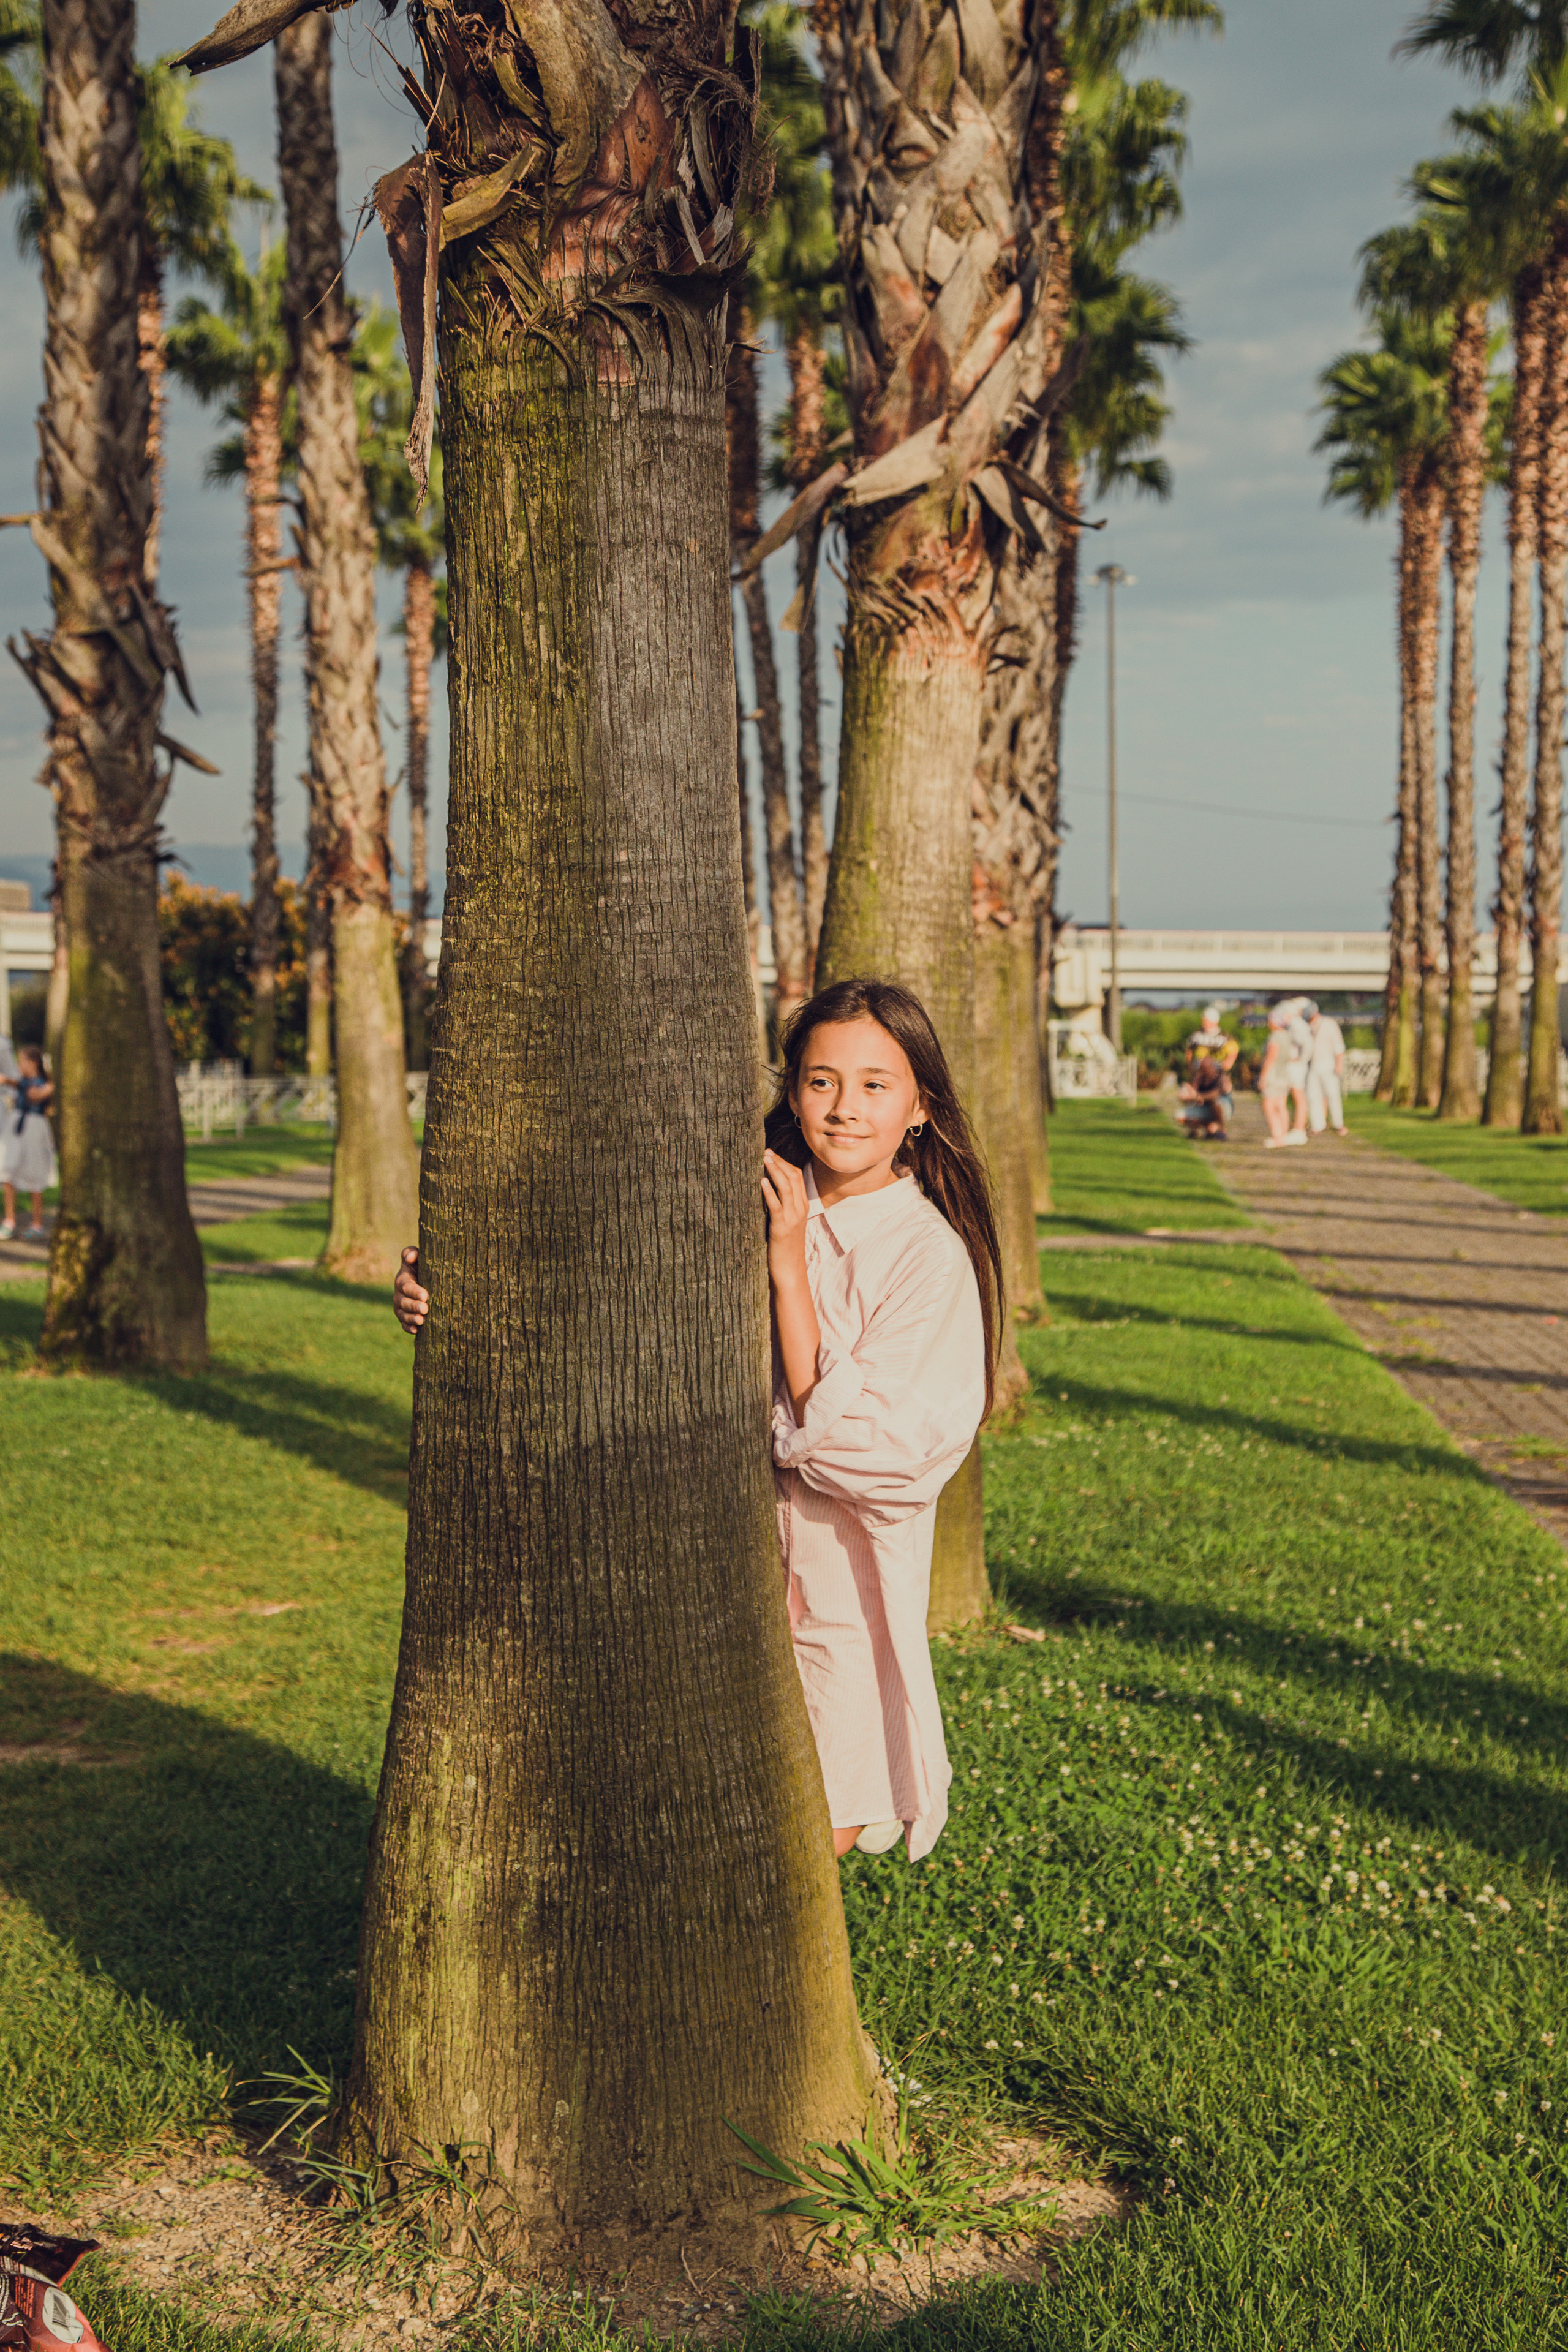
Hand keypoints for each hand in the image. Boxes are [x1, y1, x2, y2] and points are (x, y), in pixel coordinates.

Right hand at [393, 1245, 427, 1334]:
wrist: (426, 1279)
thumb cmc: (424, 1266)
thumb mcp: (419, 1257)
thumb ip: (412, 1253)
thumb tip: (411, 1256)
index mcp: (403, 1280)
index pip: (406, 1286)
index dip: (414, 1291)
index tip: (425, 1296)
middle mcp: (399, 1294)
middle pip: (404, 1302)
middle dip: (414, 1306)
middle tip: (425, 1309)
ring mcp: (401, 1307)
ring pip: (403, 1314)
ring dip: (411, 1318)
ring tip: (421, 1321)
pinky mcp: (404, 1317)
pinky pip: (404, 1324)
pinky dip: (409, 1328)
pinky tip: (417, 1331)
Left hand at [761, 1150, 808, 1286]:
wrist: (790, 1270)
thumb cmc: (784, 1247)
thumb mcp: (787, 1222)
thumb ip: (782, 1206)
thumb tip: (767, 1189)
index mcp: (802, 1206)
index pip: (798, 1177)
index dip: (785, 1163)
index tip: (771, 1154)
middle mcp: (800, 1209)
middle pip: (794, 1178)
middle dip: (780, 1162)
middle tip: (765, 1152)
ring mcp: (792, 1218)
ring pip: (787, 1188)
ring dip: (775, 1171)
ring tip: (764, 1159)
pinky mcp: (781, 1228)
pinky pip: (777, 1206)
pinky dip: (770, 1192)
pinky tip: (762, 1182)